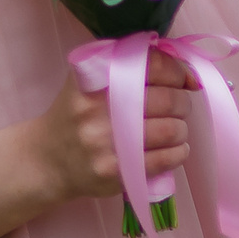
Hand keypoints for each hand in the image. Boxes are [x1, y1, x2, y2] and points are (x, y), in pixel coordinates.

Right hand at [32, 47, 196, 202]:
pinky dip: (178, 152)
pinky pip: (165, 160)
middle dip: (181, 102)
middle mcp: (96, 108)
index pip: (150, 65)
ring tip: (174, 128)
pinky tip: (173, 148)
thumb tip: (191, 74)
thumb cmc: (78, 114)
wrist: (47, 159)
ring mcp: (105, 143)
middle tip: (177, 106)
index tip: (183, 78)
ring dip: (181, 128)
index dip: (176, 70)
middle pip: (166, 99)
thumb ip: (131, 66)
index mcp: (93, 78)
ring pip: (170, 130)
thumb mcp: (90, 79)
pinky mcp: (114, 173)